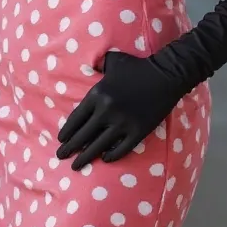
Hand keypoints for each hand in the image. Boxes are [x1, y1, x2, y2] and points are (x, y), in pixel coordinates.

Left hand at [56, 50, 183, 169]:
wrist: (165, 75)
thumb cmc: (137, 67)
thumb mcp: (113, 60)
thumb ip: (98, 65)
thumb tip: (91, 67)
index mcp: (97, 94)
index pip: (76, 119)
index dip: (67, 132)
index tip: (61, 140)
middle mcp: (107, 111)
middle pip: (83, 135)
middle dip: (70, 148)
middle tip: (61, 156)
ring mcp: (122, 123)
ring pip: (99, 146)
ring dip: (86, 157)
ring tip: (76, 166)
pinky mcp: (138, 132)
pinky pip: (121, 149)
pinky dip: (111, 156)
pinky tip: (105, 159)